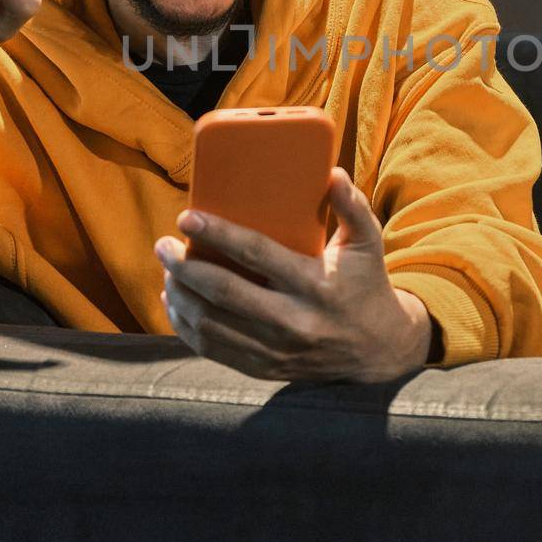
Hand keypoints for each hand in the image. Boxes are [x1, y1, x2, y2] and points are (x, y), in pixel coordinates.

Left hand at [154, 168, 437, 382]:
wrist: (378, 352)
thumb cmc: (366, 285)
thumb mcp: (368, 243)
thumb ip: (352, 206)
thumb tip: (331, 173)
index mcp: (316, 285)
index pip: (258, 255)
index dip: (218, 235)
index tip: (187, 218)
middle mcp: (294, 321)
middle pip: (224, 293)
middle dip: (184, 267)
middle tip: (163, 245)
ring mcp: (276, 350)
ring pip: (212, 324)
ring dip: (179, 296)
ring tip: (165, 269)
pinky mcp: (264, 369)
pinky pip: (213, 350)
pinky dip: (186, 326)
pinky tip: (174, 302)